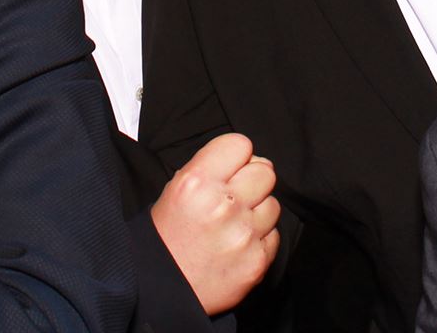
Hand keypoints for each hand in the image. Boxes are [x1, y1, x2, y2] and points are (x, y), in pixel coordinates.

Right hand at [150, 132, 278, 314]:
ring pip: (273, 204)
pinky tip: (237, 246)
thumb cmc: (168, 237)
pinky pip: (274, 236)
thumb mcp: (175, 190)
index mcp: (197, 182)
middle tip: (234, 197)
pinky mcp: (257, 261)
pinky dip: (260, 240)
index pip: (241, 145)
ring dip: (258, 212)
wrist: (162, 291)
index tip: (231, 168)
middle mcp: (222, 205)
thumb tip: (250, 160)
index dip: (237, 156)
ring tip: (234, 225)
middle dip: (252, 182)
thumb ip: (212, 168)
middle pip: (265, 171)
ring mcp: (243, 234)